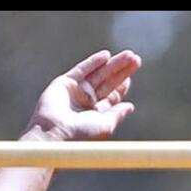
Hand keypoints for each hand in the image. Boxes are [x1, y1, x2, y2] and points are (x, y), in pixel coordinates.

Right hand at [25, 49, 140, 141]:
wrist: (54, 133)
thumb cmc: (80, 135)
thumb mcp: (105, 126)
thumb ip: (117, 114)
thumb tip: (130, 107)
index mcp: (95, 114)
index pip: (111, 96)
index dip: (121, 86)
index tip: (130, 77)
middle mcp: (85, 102)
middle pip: (107, 82)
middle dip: (121, 71)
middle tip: (136, 59)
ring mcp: (75, 91)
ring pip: (97, 73)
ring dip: (113, 64)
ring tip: (129, 55)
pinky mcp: (64, 83)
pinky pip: (82, 69)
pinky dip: (93, 62)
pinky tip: (106, 56)